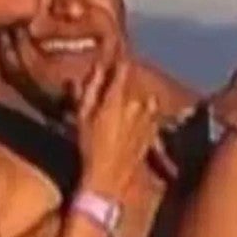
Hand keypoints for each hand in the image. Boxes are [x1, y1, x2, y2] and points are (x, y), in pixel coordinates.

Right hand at [76, 55, 160, 199]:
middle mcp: (137, 104)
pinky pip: (151, 114)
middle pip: (133, 84)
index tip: (115, 59)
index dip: (119, 63)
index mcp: (117, 98)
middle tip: (112, 94)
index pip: (123, 69)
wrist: (109, 176)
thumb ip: (89, 88)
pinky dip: (144, 113)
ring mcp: (148, 118)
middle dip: (124, 85)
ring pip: (144, 98)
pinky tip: (133, 124)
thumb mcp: (82, 116)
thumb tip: (97, 67)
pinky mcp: (154, 130)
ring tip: (124, 111)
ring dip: (136, 99)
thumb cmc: (90, 146)